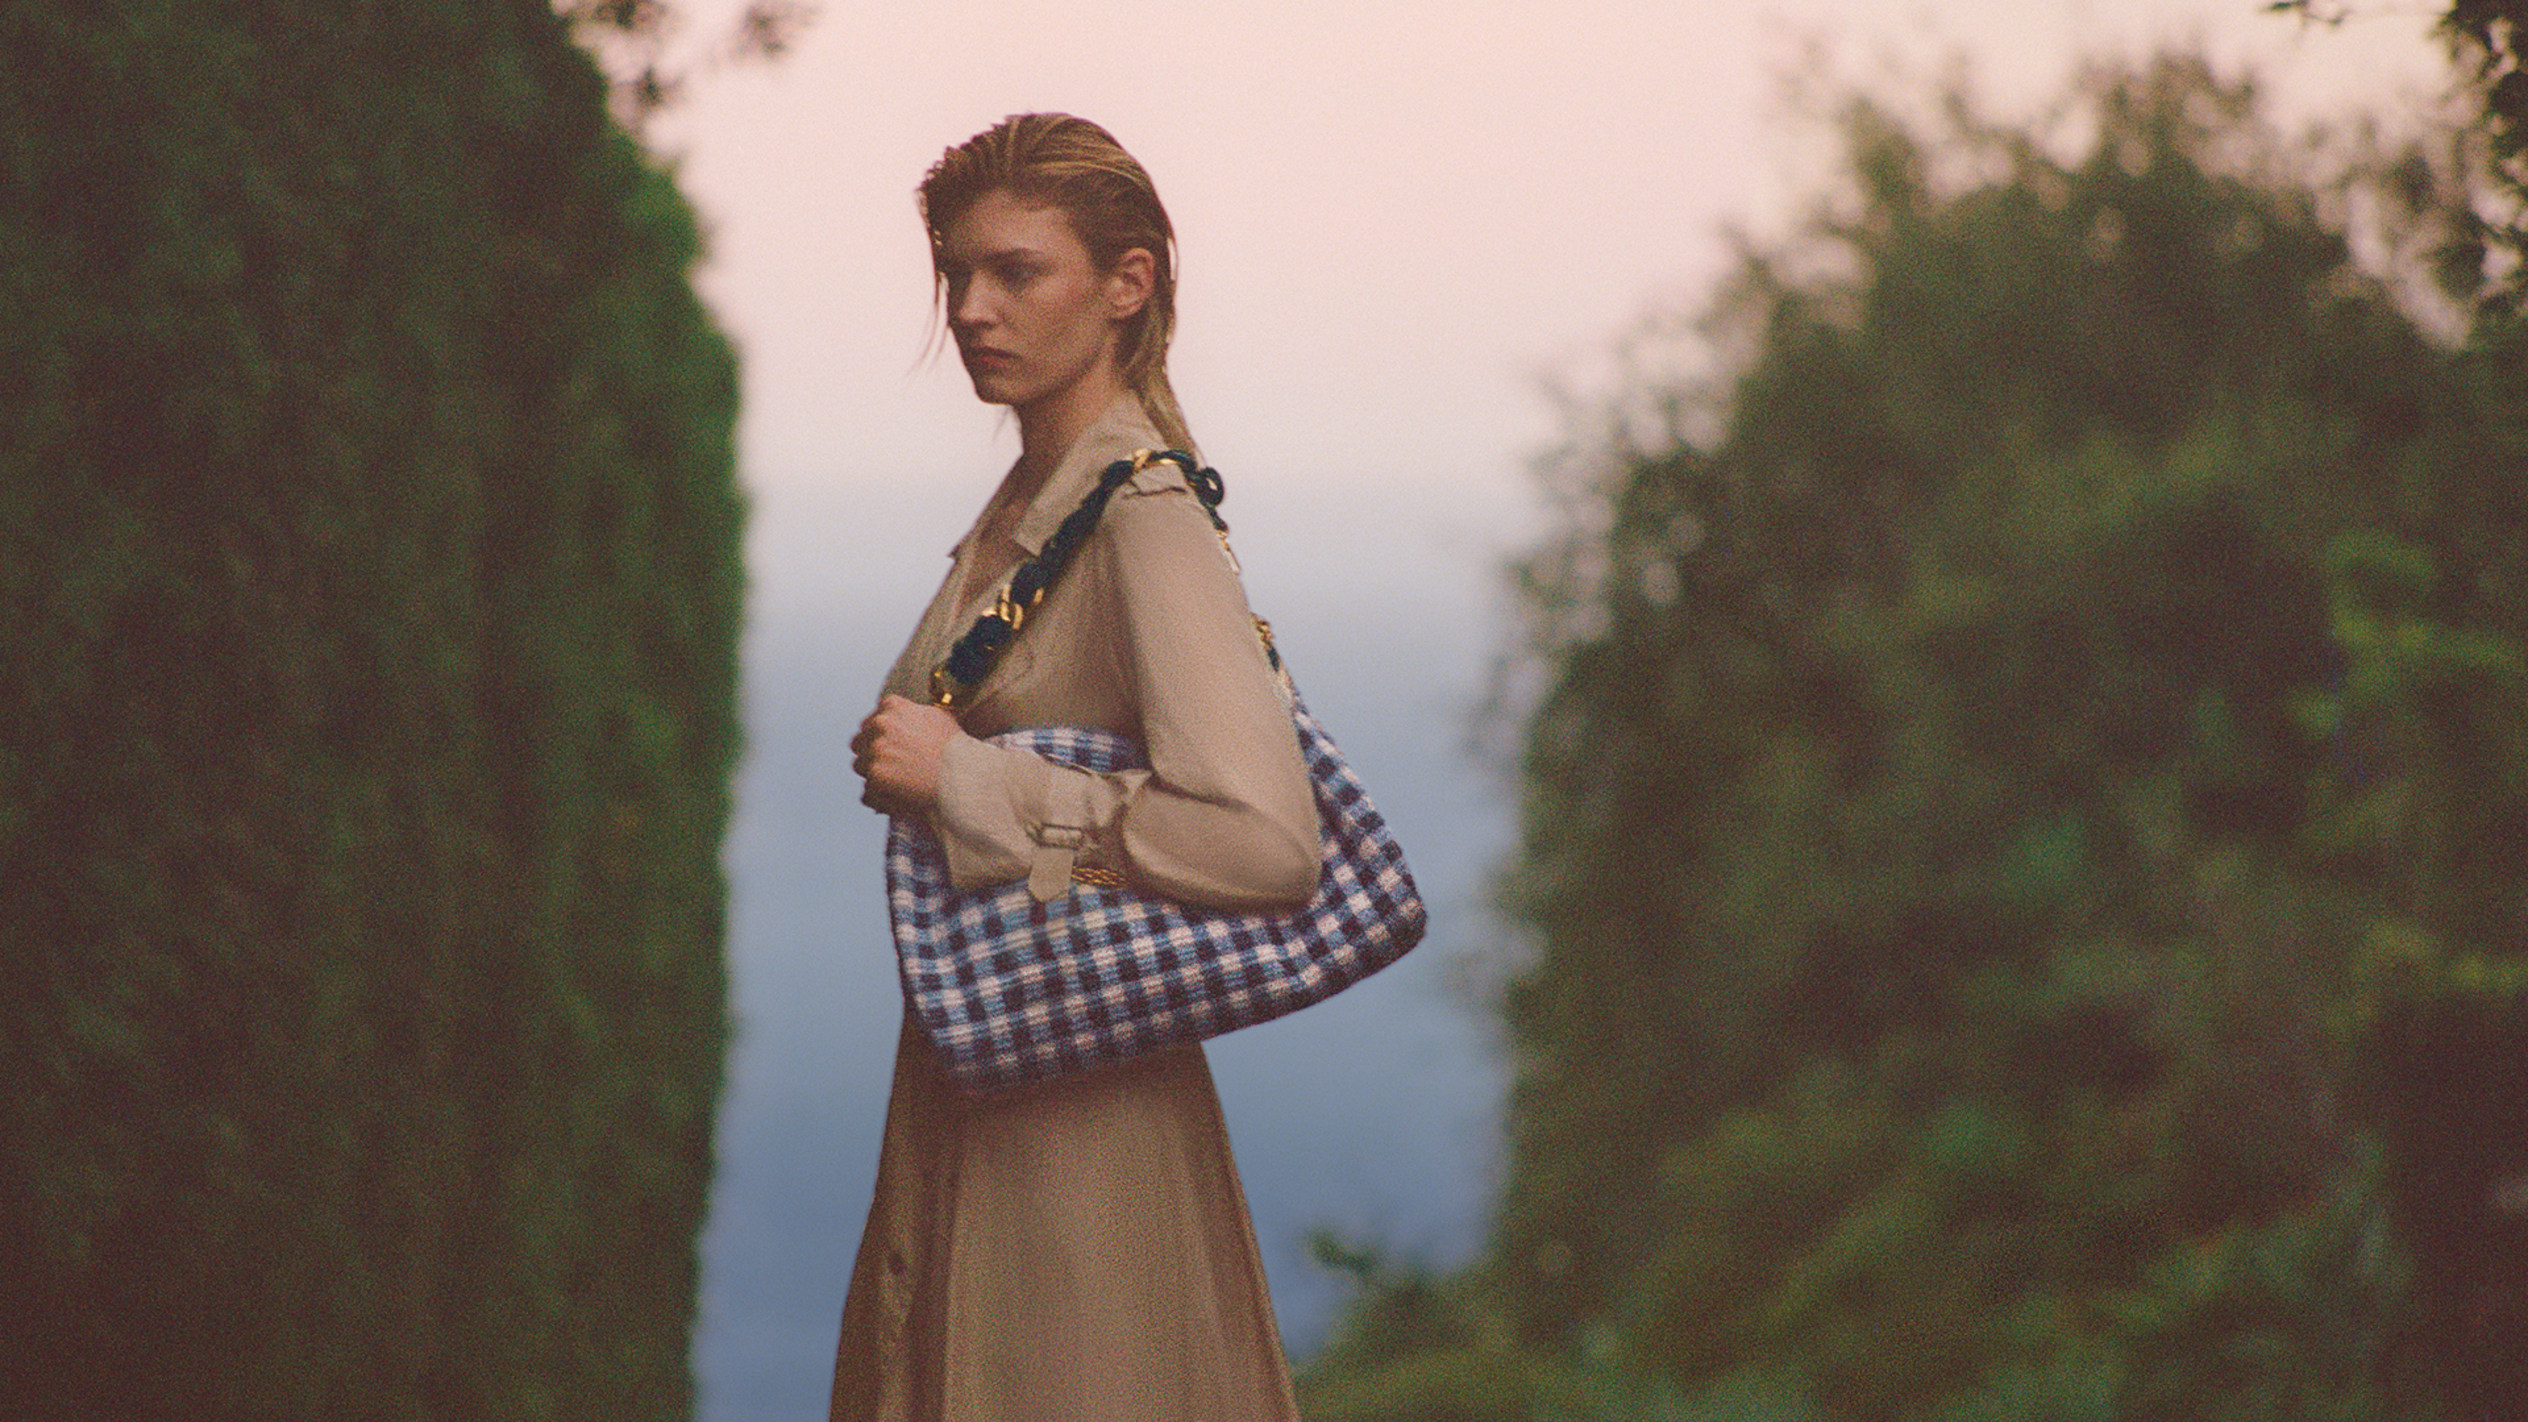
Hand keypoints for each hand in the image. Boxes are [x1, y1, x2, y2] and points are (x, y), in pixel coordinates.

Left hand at [852, 695, 959, 815]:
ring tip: (901, 782)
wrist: (964, 776)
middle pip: (860, 741)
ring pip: (860, 766)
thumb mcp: (937, 717)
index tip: (894, 748)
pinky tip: (900, 796)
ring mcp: (876, 751)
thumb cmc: (956, 750)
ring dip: (876, 775)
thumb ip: (911, 714)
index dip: (883, 738)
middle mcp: (880, 725)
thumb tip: (900, 720)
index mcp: (892, 706)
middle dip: (874, 754)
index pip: (872, 721)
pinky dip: (880, 797)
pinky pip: (867, 791)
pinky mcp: (875, 776)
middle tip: (897, 767)